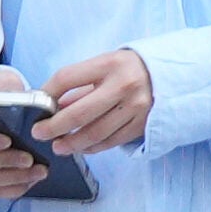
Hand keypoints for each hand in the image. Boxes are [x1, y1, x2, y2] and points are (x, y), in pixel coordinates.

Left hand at [30, 47, 156, 157]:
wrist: (174, 73)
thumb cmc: (129, 69)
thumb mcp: (104, 65)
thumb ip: (79, 85)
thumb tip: (52, 107)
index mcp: (109, 64)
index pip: (66, 78)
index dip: (46, 93)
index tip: (36, 105)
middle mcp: (124, 85)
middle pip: (79, 113)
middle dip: (54, 127)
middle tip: (39, 134)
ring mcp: (136, 107)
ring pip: (95, 133)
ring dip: (72, 143)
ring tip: (58, 146)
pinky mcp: (144, 123)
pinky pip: (112, 141)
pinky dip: (93, 147)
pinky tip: (81, 147)